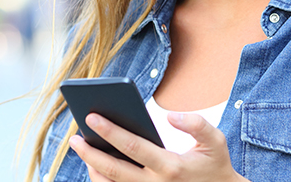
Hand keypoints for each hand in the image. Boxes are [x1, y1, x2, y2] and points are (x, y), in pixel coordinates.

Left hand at [68, 112, 249, 181]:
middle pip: (113, 169)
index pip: (133, 147)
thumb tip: (170, 115)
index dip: (110, 131)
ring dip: (92, 168)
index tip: (91, 116)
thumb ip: (197, 124)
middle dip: (90, 153)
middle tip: (74, 138)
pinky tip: (94, 165)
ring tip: (81, 148)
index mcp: (171, 167)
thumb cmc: (215, 166)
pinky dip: (102, 180)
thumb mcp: (216, 142)